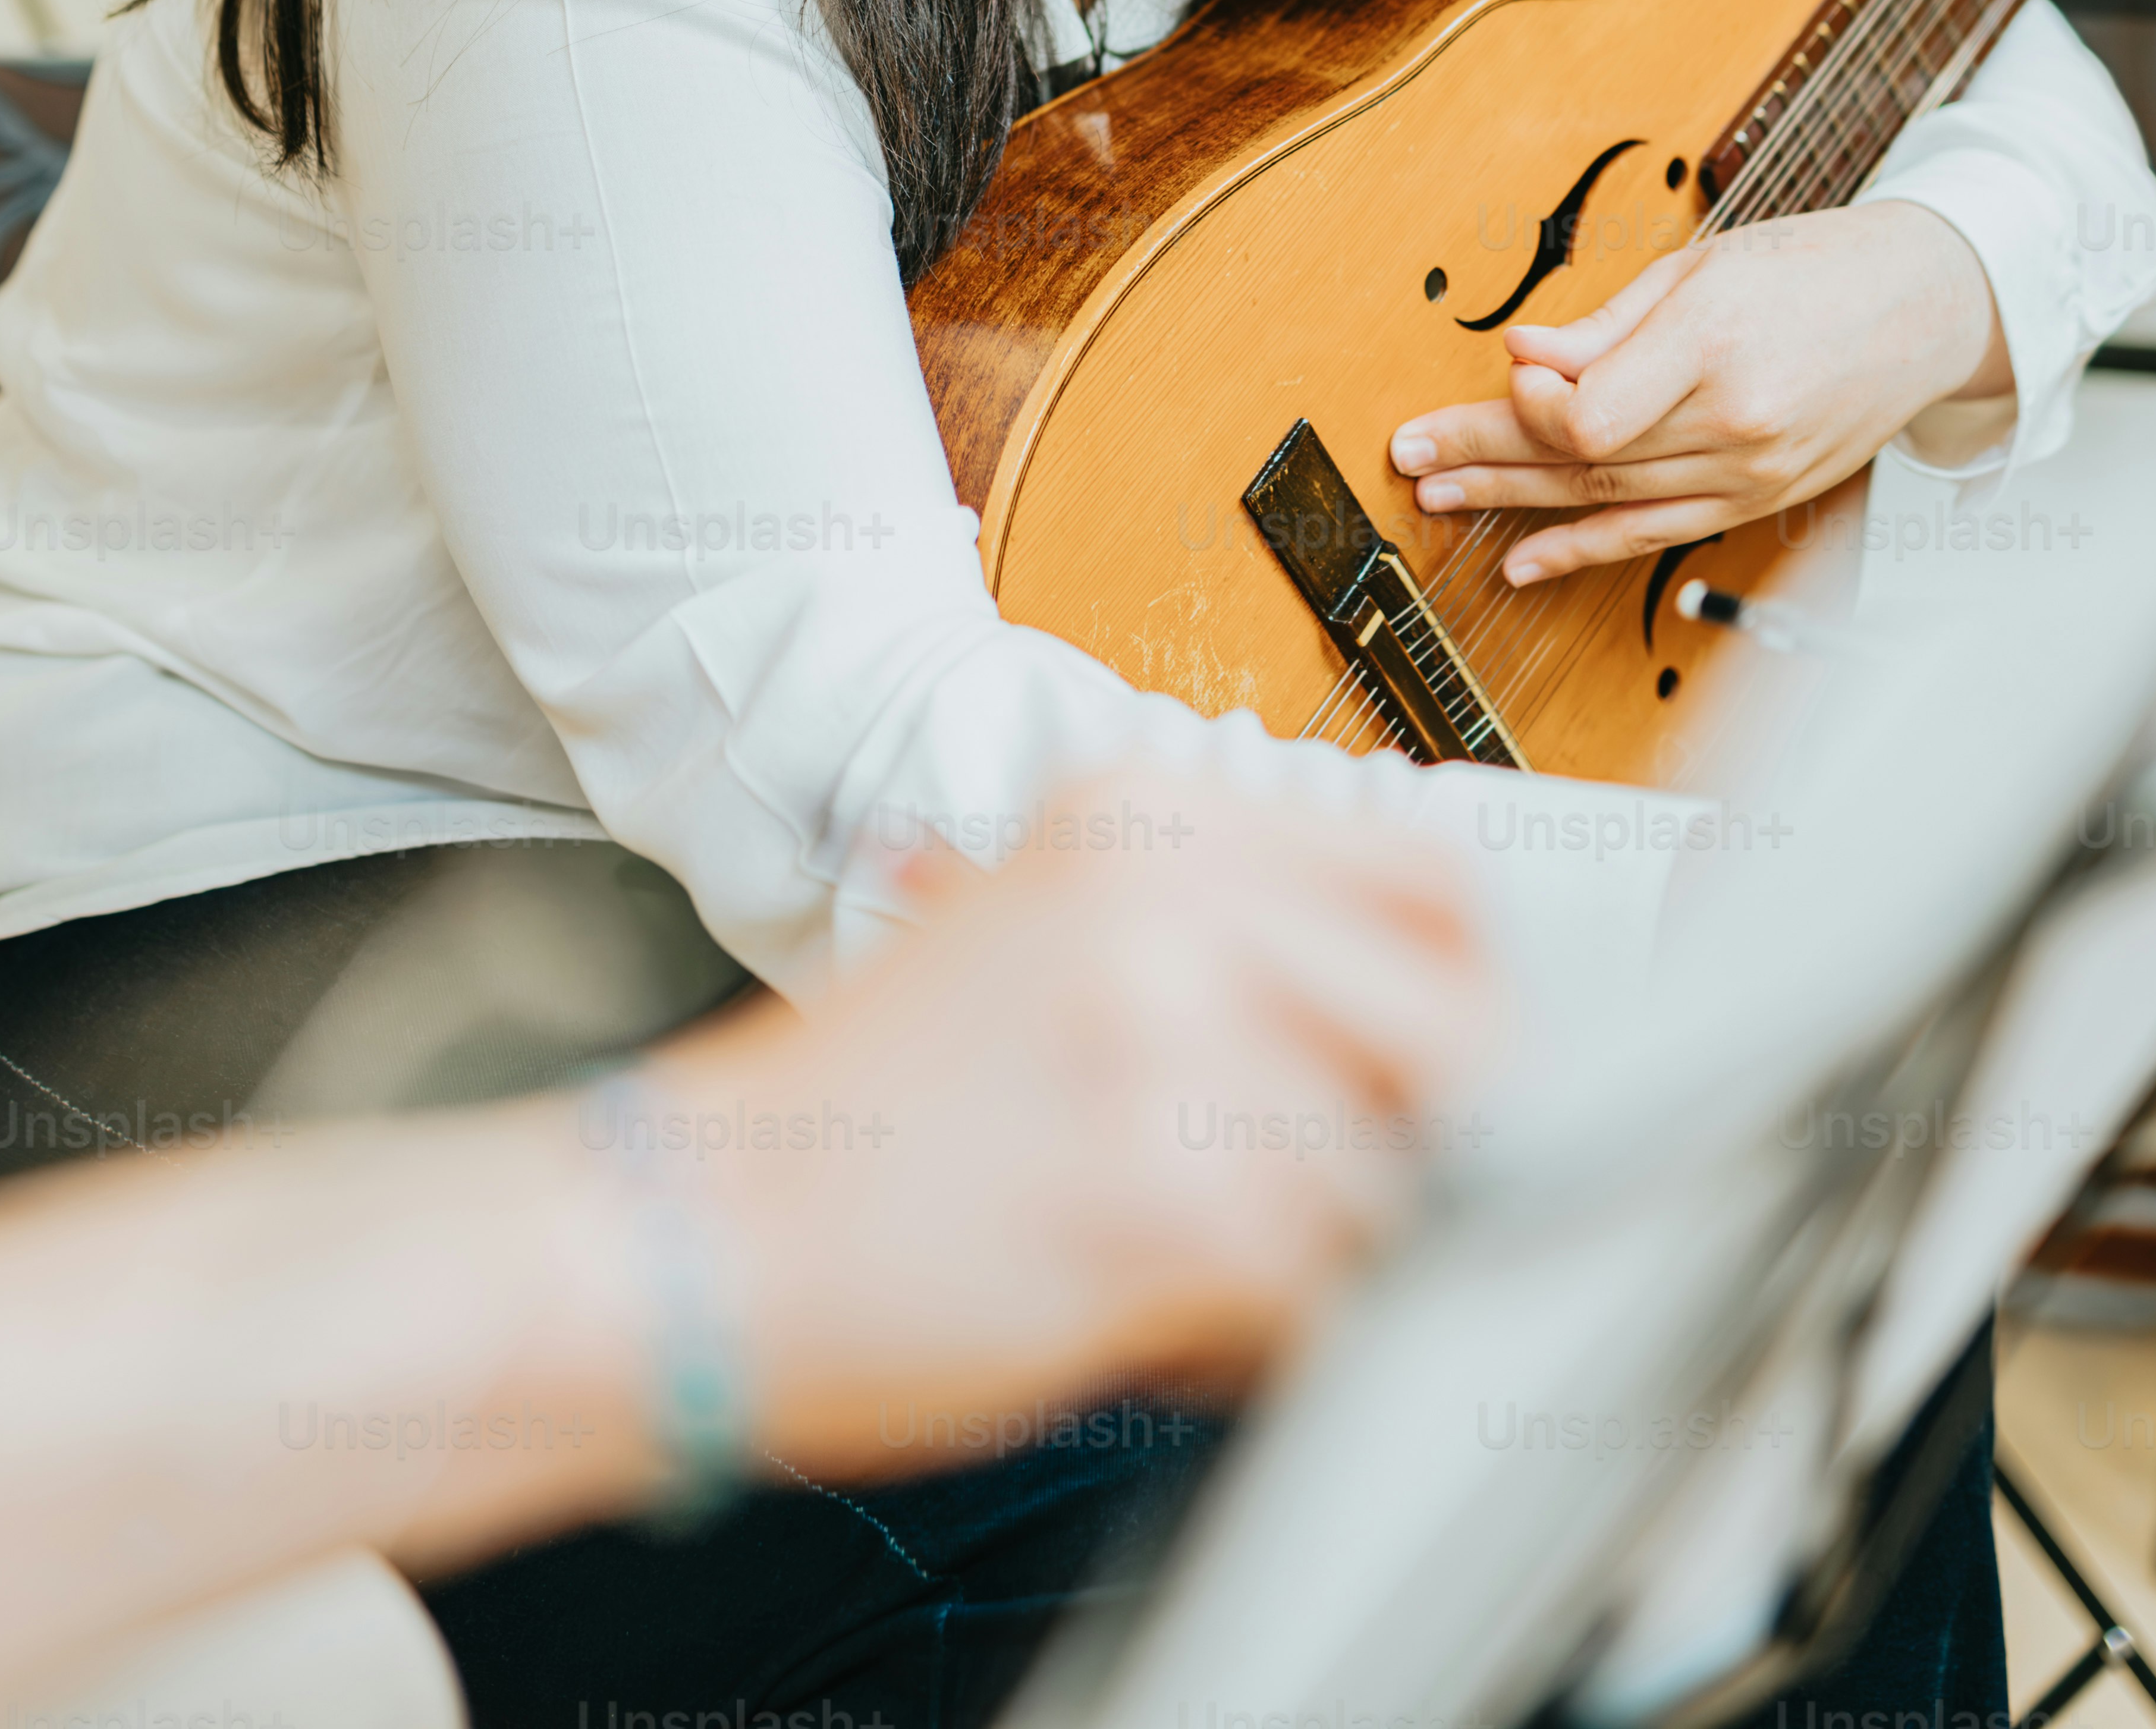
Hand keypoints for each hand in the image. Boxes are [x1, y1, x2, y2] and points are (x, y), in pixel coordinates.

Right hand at [645, 772, 1493, 1471]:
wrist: (689, 1229)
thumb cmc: (855, 1115)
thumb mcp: (1035, 932)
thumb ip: (1218, 932)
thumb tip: (1422, 989)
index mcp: (1146, 817)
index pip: (1428, 878)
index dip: (1466, 988)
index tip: (1440, 1064)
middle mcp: (1175, 901)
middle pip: (1456, 1025)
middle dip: (1428, 1134)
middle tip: (1337, 1185)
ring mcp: (1177, 1047)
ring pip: (1390, 1185)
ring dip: (1314, 1252)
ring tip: (1176, 1250)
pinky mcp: (1172, 1204)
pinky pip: (1318, 1300)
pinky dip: (1251, 1337)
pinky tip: (1137, 1308)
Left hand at [1385, 203, 2014, 587]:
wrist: (1922, 309)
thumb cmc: (1810, 270)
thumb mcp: (1701, 267)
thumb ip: (1604, 325)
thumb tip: (1519, 354)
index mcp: (1714, 344)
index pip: (1591, 414)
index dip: (1527, 408)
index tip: (1497, 381)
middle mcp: (1734, 422)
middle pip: (1582, 457)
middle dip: (1482, 456)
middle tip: (1409, 455)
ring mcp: (1749, 473)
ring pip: (1606, 499)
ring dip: (1512, 503)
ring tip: (1438, 496)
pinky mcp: (1755, 500)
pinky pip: (1653, 535)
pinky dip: (1582, 550)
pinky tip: (1521, 562)